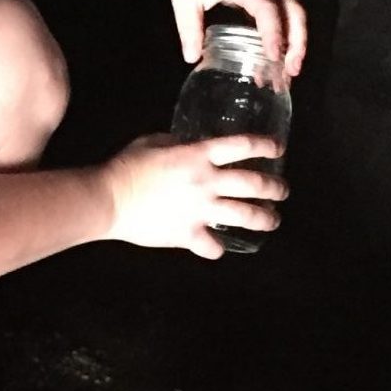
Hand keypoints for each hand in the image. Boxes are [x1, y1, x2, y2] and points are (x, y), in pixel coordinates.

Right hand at [104, 133, 287, 258]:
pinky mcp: (188, 234)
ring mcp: (200, 210)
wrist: (107, 199)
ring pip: (245, 216)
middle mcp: (207, 182)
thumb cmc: (127, 167)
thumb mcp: (154, 142)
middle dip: (276, 188)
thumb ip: (178, 143)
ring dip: (265, 218)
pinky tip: (218, 247)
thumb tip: (190, 145)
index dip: (264, 146)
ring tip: (272, 220)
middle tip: (283, 191)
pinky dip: (217, 248)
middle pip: (254, 184)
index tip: (277, 148)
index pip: (242, 146)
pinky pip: (213, 246)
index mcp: (198, 156)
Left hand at [166, 0, 307, 75]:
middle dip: (297, 41)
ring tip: (289, 72)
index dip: (273, 31)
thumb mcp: (183, 0)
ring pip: (294, 13)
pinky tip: (277, 61)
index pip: (267, 7)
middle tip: (291, 70)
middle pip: (293, 10)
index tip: (273, 55)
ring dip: (296, 42)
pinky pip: (284, 15)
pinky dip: (287, 37)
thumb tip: (193, 58)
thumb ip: (189, 29)